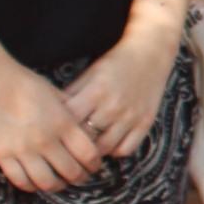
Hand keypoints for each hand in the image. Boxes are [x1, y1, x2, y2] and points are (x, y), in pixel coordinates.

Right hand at [0, 61, 106, 192]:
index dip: (94, 165)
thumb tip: (86, 134)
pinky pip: (21, 181)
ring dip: (57, 186)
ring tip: (58, 182)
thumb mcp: (57, 95)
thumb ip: (71, 116)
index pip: (89, 155)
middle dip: (79, 177)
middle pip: (71, 172)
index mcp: (64, 123)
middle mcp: (46, 140)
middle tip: (79, 176)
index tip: (93, 166)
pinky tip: (35, 181)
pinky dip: (31, 186)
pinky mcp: (3, 155)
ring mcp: (23, 149)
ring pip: (47, 182)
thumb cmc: (26, 83)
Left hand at [63, 29, 176, 156]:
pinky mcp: (145, 123)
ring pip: (104, 148)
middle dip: (74, 143)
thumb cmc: (116, 62)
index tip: (54, 132)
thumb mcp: (90, 73)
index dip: (59, 129)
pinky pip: (126, 149)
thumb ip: (72, 93)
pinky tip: (108, 143)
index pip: (69, 121)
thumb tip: (53, 115)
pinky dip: (114, 151)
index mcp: (96, 91)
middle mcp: (114, 107)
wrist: (151, 53)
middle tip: (66, 146)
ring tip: (85, 147)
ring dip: (93, 150)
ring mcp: (131, 117)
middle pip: (85, 138)